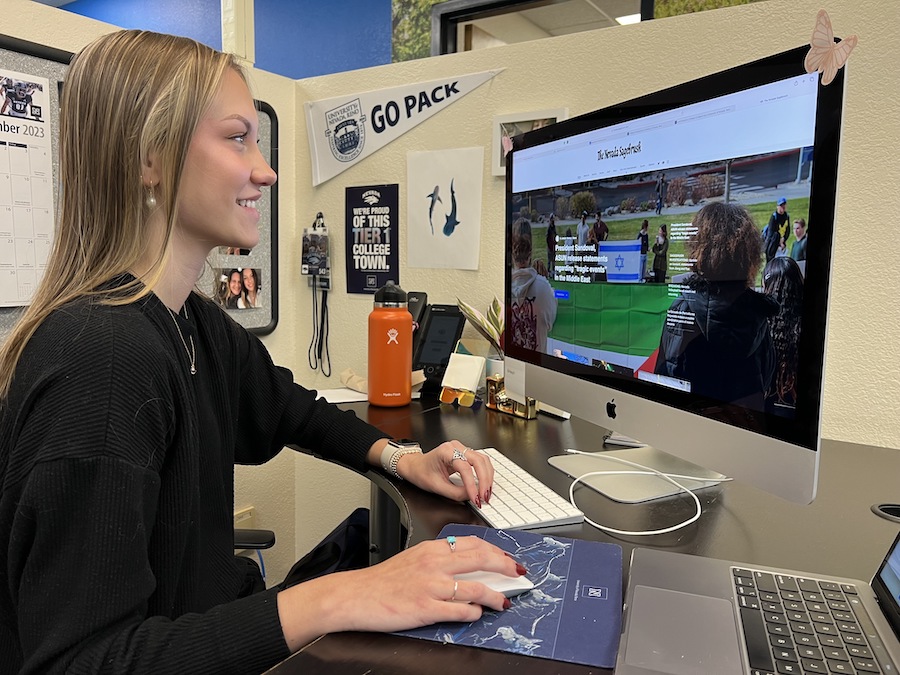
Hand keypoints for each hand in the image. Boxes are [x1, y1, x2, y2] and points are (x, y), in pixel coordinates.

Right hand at [277, 535, 522, 649]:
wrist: (357, 595)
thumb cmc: (383, 580)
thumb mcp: (413, 559)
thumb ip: (438, 559)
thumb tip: (465, 564)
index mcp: (432, 549)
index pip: (472, 544)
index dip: (495, 551)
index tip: (507, 558)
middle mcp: (434, 563)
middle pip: (480, 559)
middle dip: (505, 566)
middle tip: (519, 573)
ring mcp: (432, 586)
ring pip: (476, 586)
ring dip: (496, 595)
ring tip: (504, 601)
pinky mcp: (427, 608)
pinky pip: (460, 610)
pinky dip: (474, 612)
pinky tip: (477, 613)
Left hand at [398, 441, 493, 506]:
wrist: (415, 466)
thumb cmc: (421, 473)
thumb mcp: (436, 487)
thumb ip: (455, 493)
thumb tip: (471, 497)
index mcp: (445, 452)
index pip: (464, 467)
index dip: (472, 484)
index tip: (475, 498)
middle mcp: (455, 447)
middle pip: (478, 461)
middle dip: (484, 480)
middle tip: (484, 496)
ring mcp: (461, 448)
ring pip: (483, 460)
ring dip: (487, 477)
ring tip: (486, 492)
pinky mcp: (465, 453)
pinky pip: (480, 461)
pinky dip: (485, 473)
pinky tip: (485, 484)